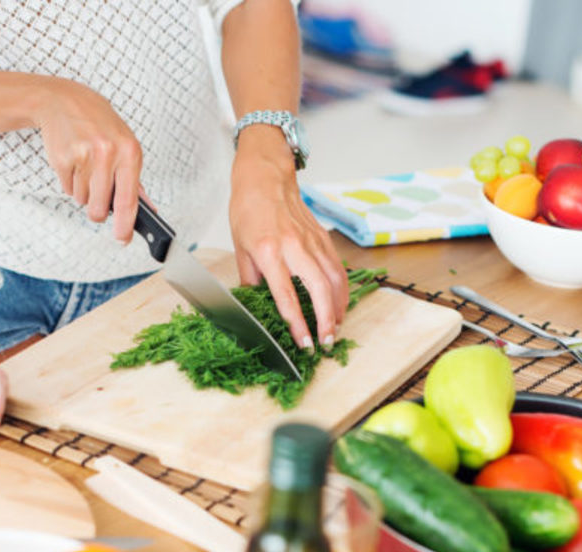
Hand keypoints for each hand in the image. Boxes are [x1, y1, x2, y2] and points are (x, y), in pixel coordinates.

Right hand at [33, 78, 142, 243]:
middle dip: (98, 211)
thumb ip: (135, 180)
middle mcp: (108, 154)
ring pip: (83, 201)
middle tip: (97, 195)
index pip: (129, 200)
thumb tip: (147, 209)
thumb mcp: (125, 145)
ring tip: (85, 166)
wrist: (64, 100)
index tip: (123, 239)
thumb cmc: (99, 124)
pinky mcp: (63, 159)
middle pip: (100, 209)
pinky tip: (74, 161)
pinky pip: (67, 190)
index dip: (125, 225)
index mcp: (130, 152)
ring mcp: (84, 156)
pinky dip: (70, 182)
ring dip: (83, 192)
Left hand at [229, 127, 347, 349]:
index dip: (297, 324)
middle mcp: (294, 247)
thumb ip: (250, 280)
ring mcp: (312, 241)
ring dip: (337, 308)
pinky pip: (337, 267)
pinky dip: (342, 289)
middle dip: (325, 320)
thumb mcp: (240, 248)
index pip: (286, 295)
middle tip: (327, 342)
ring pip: (334, 279)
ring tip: (335, 329)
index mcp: (268, 252)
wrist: (265, 177)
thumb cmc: (248, 210)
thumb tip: (256, 306)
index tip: (304, 343)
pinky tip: (340, 304)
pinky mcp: (322, 237)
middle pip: (318, 289)